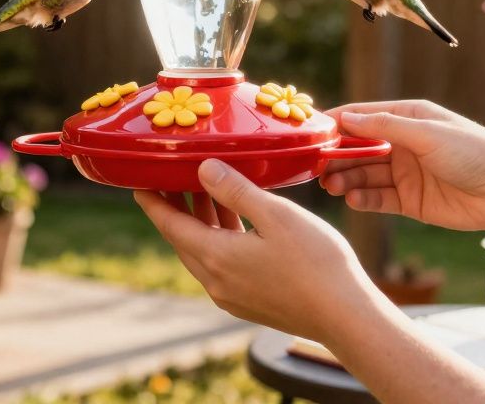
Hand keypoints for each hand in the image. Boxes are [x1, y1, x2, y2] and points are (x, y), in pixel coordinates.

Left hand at [134, 159, 383, 341]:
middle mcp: (216, 281)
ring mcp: (232, 295)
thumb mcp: (276, 215)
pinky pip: (221, 264)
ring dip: (201, 220)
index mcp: (215, 257)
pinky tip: (236, 219)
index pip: (169, 224)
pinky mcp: (249, 301)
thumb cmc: (316, 262)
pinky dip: (220, 237)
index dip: (152, 200)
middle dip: (176, 205)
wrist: (346, 316)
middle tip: (174, 174)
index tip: (138, 180)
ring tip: (205, 188)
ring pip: (204, 250)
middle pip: (183, 238)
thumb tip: (202, 169)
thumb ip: (236, 190)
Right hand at [322, 100, 484, 230]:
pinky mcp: (411, 202)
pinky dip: (364, 199)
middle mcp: (403, 144)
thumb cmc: (475, 152)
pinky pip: (379, 199)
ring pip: (365, 175)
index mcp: (408, 119)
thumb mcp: (427, 133)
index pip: (363, 117)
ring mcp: (406, 174)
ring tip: (332, 186)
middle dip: (337, 156)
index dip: (336, 123)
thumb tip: (345, 119)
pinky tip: (352, 200)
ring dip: (346, 179)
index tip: (311, 133)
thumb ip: (385, 128)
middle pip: (359, 148)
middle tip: (316, 166)